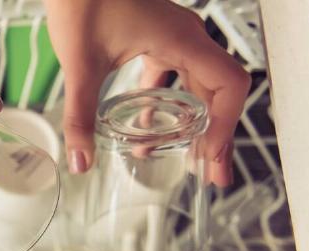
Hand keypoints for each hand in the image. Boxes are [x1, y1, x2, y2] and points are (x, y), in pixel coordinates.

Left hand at [44, 0, 250, 185]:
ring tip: (188, 158)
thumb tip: (80, 161)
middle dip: (215, 136)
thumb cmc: (82, 1)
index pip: (228, 86)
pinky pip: (175, 75)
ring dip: (195, 122)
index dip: (226, 125)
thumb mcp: (80, 65)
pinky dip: (168, 104)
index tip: (211, 158)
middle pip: (218, 92)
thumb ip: (80, 116)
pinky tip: (148, 129)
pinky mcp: (156, 39)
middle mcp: (186, 38)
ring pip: (198, 85)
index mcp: (181, 40)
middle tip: (210, 175)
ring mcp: (173, 38)